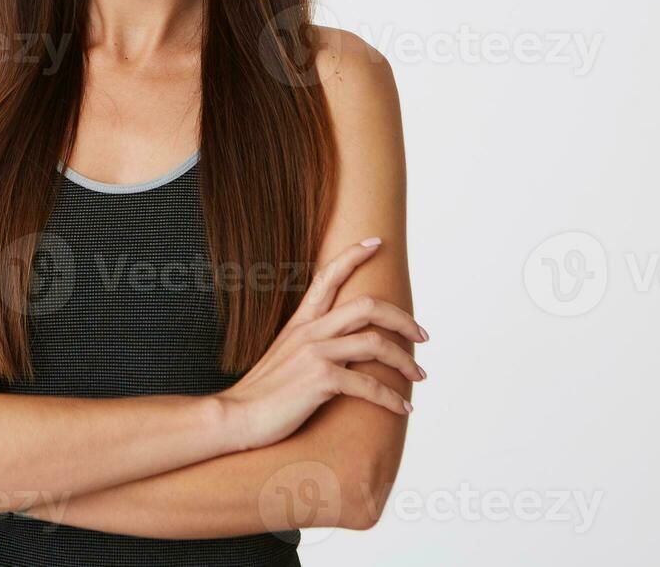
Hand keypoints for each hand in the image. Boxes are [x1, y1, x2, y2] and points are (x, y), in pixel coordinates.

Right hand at [214, 237, 426, 450]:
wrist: (237, 416)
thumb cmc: (263, 392)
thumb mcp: (286, 356)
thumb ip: (312, 344)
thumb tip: (346, 347)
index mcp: (301, 322)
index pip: (328, 277)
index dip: (354, 255)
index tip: (377, 243)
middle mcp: (310, 331)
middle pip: (368, 306)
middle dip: (403, 318)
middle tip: (422, 335)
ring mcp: (315, 353)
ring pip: (375, 343)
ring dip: (405, 361)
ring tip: (418, 375)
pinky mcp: (320, 380)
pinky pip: (369, 384)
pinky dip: (392, 398)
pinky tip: (403, 409)